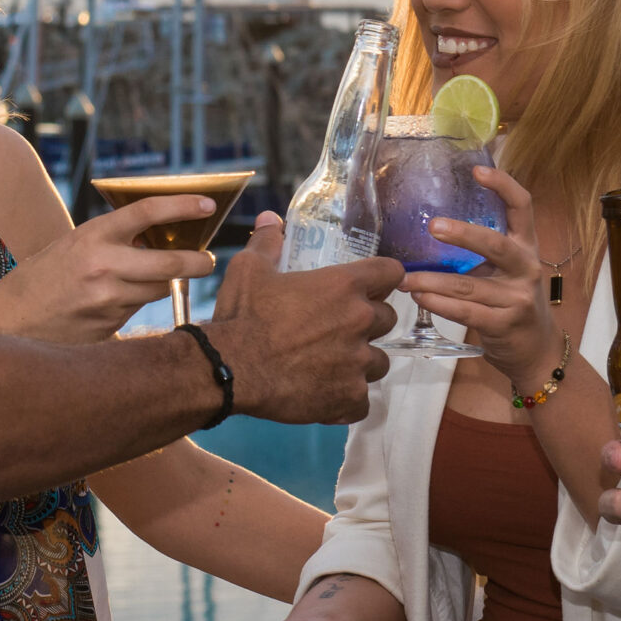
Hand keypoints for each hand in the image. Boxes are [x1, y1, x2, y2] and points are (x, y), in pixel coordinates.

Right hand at [0, 195, 218, 342]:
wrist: (9, 320)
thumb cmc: (42, 277)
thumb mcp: (74, 245)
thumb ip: (112, 241)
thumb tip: (158, 238)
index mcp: (93, 235)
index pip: (148, 212)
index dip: (183, 206)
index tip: (208, 205)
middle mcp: (104, 265)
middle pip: (171, 262)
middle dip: (199, 262)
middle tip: (207, 261)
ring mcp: (108, 299)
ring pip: (159, 289)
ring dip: (164, 284)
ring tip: (151, 279)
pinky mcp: (109, 326)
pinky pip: (138, 310)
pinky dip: (137, 303)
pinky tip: (115, 302)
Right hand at [206, 213, 402, 423]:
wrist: (229, 368)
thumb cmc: (242, 316)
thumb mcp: (249, 270)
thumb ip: (267, 242)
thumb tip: (270, 219)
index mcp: (344, 285)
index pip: (391, 272)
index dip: (384, 277)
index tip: (373, 285)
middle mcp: (360, 321)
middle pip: (388, 318)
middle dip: (369, 323)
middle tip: (339, 328)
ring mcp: (358, 362)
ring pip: (378, 361)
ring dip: (360, 362)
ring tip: (332, 365)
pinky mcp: (349, 397)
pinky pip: (362, 401)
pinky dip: (347, 399)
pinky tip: (326, 395)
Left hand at [399, 166, 562, 388]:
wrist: (536, 350)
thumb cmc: (512, 302)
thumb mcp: (508, 270)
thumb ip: (483, 251)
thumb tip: (433, 228)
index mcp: (527, 247)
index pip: (523, 206)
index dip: (503, 185)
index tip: (477, 169)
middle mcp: (527, 268)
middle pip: (496, 244)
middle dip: (463, 234)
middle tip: (432, 226)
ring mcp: (519, 298)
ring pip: (469, 285)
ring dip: (432, 281)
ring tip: (405, 278)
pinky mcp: (505, 324)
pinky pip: (466, 312)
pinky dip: (439, 304)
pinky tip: (420, 298)